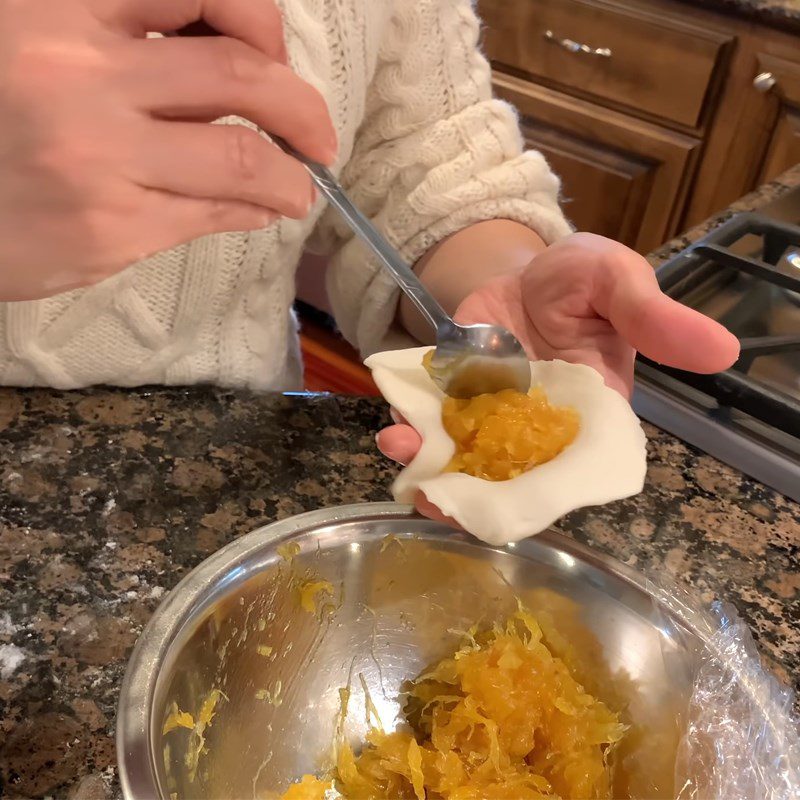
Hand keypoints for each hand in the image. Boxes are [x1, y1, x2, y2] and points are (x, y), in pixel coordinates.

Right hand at [0, 0, 335, 300]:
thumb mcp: (32, 34)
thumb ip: (119, 34)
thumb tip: (232, 54)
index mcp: (58, 8)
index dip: (257, 18)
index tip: (270, 51)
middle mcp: (80, 74)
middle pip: (238, 72)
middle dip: (300, 104)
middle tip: (320, 134)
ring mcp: (97, 157)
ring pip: (242, 156)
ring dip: (292, 175)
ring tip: (301, 187)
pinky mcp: (109, 228)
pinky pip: (211, 213)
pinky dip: (254, 209)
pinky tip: (262, 209)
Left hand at [377, 232, 739, 519]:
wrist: (526, 265)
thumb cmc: (581, 279)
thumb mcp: (618, 284)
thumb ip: (653, 318)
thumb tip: (723, 350)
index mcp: (589, 415)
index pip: (573, 468)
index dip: (547, 493)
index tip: (515, 505)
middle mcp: (538, 428)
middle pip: (509, 478)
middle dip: (473, 494)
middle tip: (438, 498)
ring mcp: (491, 416)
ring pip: (464, 460)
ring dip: (433, 469)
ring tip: (406, 459)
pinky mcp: (454, 398)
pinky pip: (432, 427)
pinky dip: (413, 434)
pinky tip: (395, 431)